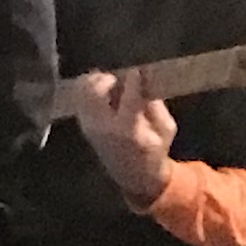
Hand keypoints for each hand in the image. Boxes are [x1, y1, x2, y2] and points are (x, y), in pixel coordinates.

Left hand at [73, 70, 176, 213]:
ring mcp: (90, 126)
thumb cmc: (154, 151)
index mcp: (129, 129)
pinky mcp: (84, 125)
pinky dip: (88, 88)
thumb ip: (157, 105)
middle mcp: (104, 126)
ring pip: (83, 91)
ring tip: (110, 85)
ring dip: (96, 82)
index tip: (138, 71)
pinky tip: (103, 92)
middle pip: (95, 91)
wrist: (133, 175)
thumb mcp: (166, 130)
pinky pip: (79, 98)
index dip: (133, 79)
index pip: (128, 97)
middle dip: (108, 79)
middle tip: (119, 80)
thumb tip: (147, 81)